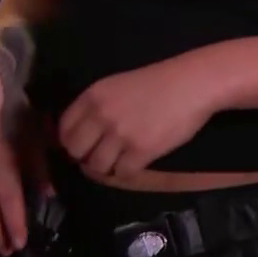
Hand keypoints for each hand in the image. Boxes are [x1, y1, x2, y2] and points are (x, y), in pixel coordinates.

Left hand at [58, 57, 221, 178]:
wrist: (193, 84)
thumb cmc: (158, 83)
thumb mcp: (118, 86)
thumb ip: (97, 106)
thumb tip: (83, 135)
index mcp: (93, 96)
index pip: (65, 129)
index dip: (71, 142)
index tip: (83, 146)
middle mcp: (102, 115)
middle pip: (75, 151)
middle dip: (85, 157)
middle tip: (100, 156)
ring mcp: (121, 134)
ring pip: (97, 166)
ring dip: (106, 168)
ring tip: (119, 161)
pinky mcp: (141, 151)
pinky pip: (122, 173)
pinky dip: (127, 172)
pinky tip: (136, 162)